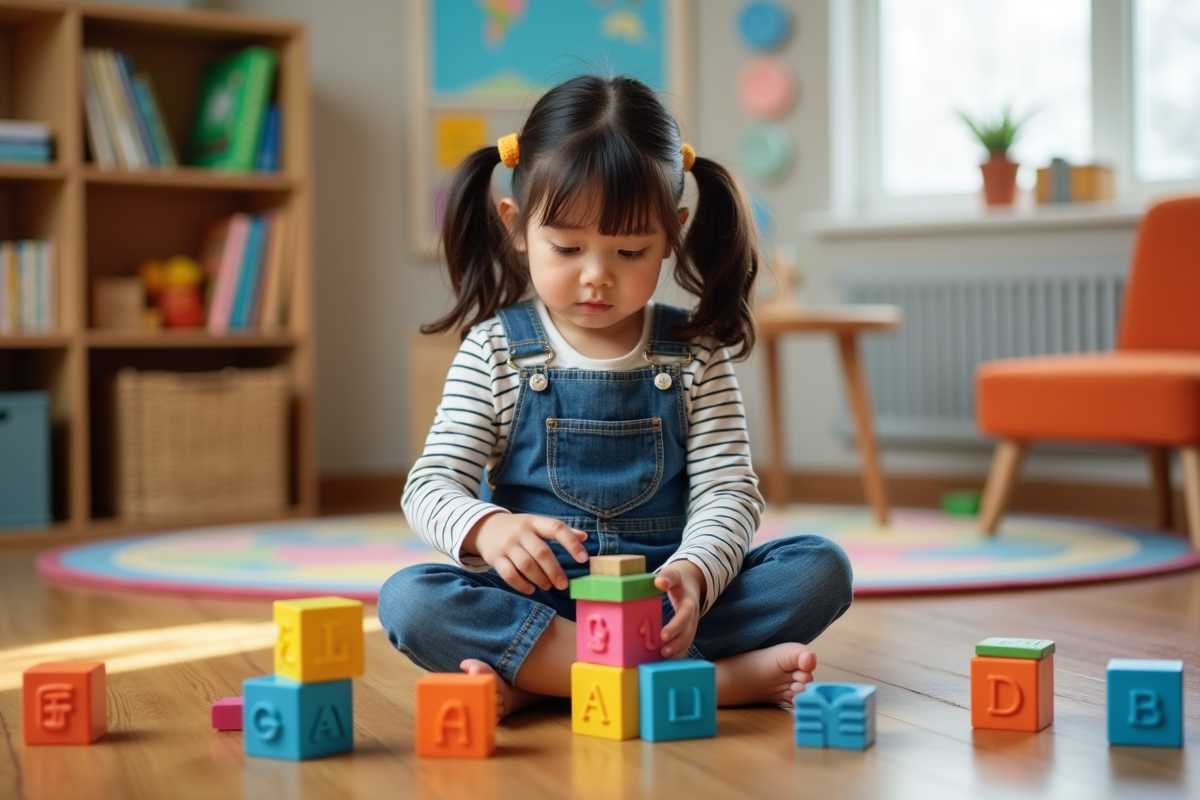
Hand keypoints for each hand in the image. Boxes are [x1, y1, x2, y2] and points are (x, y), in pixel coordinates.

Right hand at [464, 512, 587, 592]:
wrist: (484, 527)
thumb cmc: (518, 528)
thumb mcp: (536, 524)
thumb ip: (558, 530)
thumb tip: (585, 536)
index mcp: (534, 522)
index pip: (556, 528)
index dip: (571, 543)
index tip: (583, 559)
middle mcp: (520, 532)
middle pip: (541, 552)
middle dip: (554, 571)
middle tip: (563, 584)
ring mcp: (506, 545)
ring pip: (526, 565)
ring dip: (540, 579)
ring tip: (547, 586)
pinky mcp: (495, 558)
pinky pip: (509, 575)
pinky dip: (521, 585)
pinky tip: (531, 589)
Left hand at [654, 561, 705, 658]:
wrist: (693, 581)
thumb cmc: (679, 579)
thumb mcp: (674, 573)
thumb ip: (668, 576)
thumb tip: (659, 582)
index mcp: (689, 603)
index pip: (685, 616)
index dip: (675, 626)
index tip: (663, 636)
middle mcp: (693, 616)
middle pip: (688, 633)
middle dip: (676, 644)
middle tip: (663, 652)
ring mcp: (692, 625)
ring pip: (687, 641)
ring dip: (677, 651)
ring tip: (663, 660)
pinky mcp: (688, 630)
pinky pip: (684, 644)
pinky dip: (678, 653)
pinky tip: (667, 663)